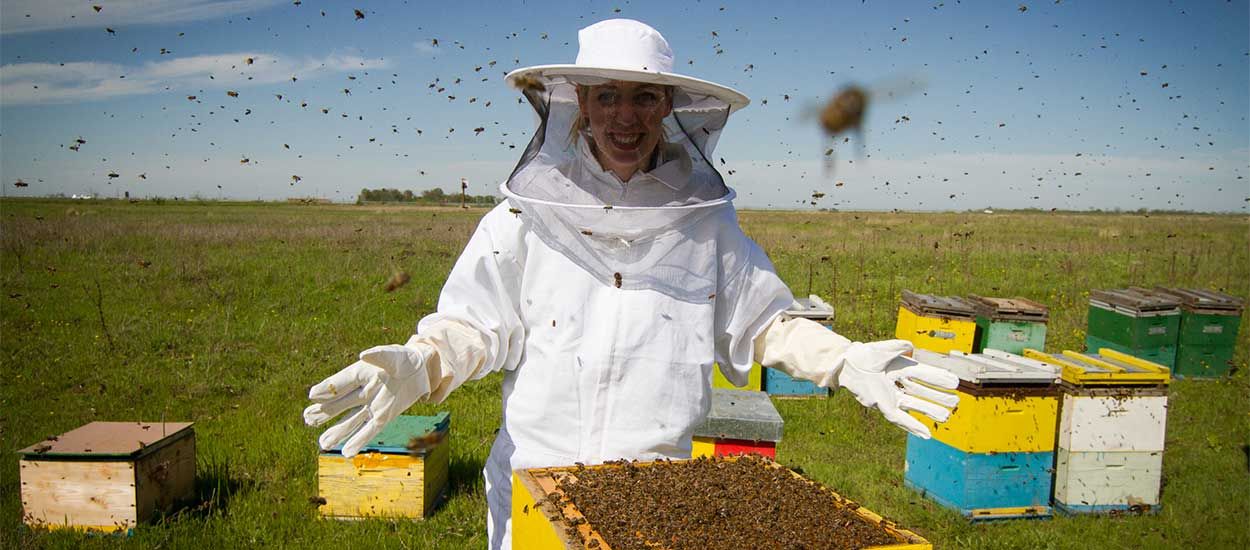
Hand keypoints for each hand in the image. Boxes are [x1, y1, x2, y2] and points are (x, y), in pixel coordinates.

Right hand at [303, 342, 433, 456]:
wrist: (420, 371)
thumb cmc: (403, 360)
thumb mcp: (393, 356)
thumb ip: (379, 356)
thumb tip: (363, 355)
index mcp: (360, 373)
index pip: (341, 382)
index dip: (327, 389)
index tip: (313, 395)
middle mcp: (362, 391)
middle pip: (340, 404)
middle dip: (325, 412)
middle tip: (307, 418)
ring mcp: (372, 406)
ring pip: (352, 421)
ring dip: (338, 432)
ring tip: (323, 444)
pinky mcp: (383, 416)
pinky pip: (369, 430)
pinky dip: (359, 441)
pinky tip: (347, 453)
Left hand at [835, 340, 959, 438]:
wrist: (847, 365)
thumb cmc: (864, 355)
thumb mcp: (884, 348)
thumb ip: (899, 346)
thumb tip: (912, 347)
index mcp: (902, 368)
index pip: (925, 374)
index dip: (939, 378)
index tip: (955, 382)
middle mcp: (898, 383)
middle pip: (923, 392)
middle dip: (938, 398)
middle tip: (955, 402)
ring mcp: (891, 396)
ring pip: (915, 406)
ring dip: (930, 412)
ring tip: (946, 417)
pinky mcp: (883, 405)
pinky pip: (900, 418)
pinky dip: (913, 426)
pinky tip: (925, 433)